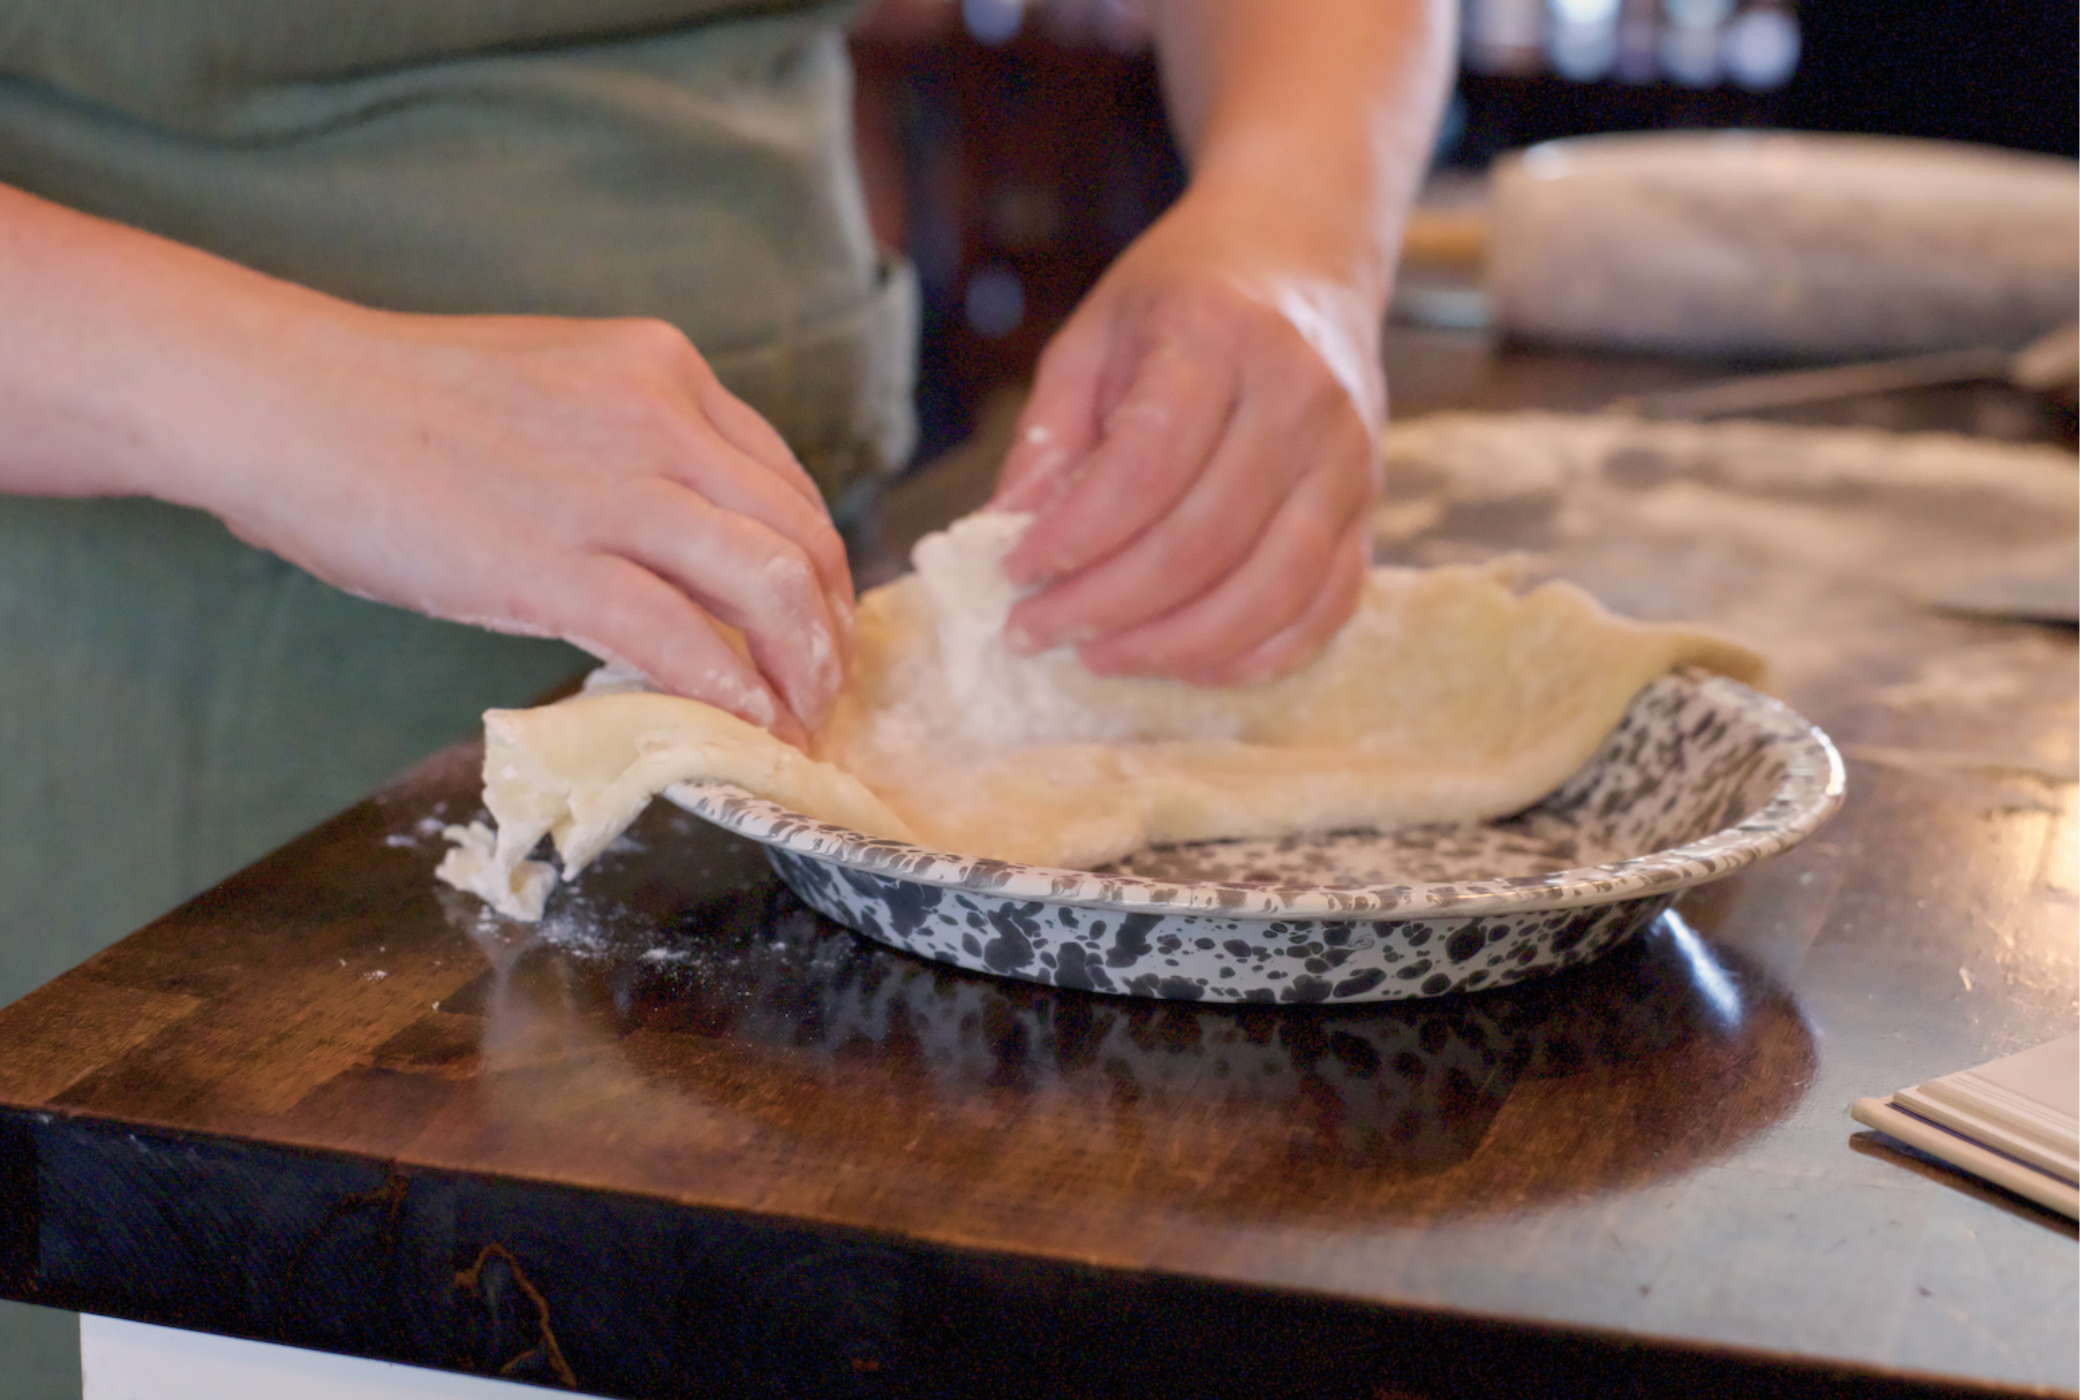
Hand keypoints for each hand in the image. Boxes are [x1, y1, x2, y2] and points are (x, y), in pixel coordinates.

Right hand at [174, 308, 854, 746]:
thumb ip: (628, 444)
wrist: (282, 398)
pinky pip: (685, 642)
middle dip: (830, 628)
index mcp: (662, 370)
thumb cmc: (393, 401)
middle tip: (826, 691)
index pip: (786, 482)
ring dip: (803, 672)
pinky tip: (748, 732)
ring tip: (801, 723)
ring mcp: (611, 490)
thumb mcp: (552, 386)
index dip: (819, 567)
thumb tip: (678, 538)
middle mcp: (659, 418)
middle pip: (800, 538)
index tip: (818, 623)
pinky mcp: (552, 565)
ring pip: (768, 590)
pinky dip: (735, 697)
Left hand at [989, 187, 1383, 685]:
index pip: (1143, 468)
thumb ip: (1050, 435)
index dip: (1072, 538)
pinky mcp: (1371, 507)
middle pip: (1202, 542)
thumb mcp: (1093, 336)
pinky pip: (1325, 607)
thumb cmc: (1182, 298)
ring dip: (1174, 646)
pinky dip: (1255, 655)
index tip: (1014, 571)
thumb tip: (1001, 534)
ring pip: (1269, 589)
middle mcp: (1298, 397)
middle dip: (1105, 607)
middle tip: (1035, 630)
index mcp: (1217, 337)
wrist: (1302, 255)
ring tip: (1100, 656)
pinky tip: (1185, 664)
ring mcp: (1348, 457)